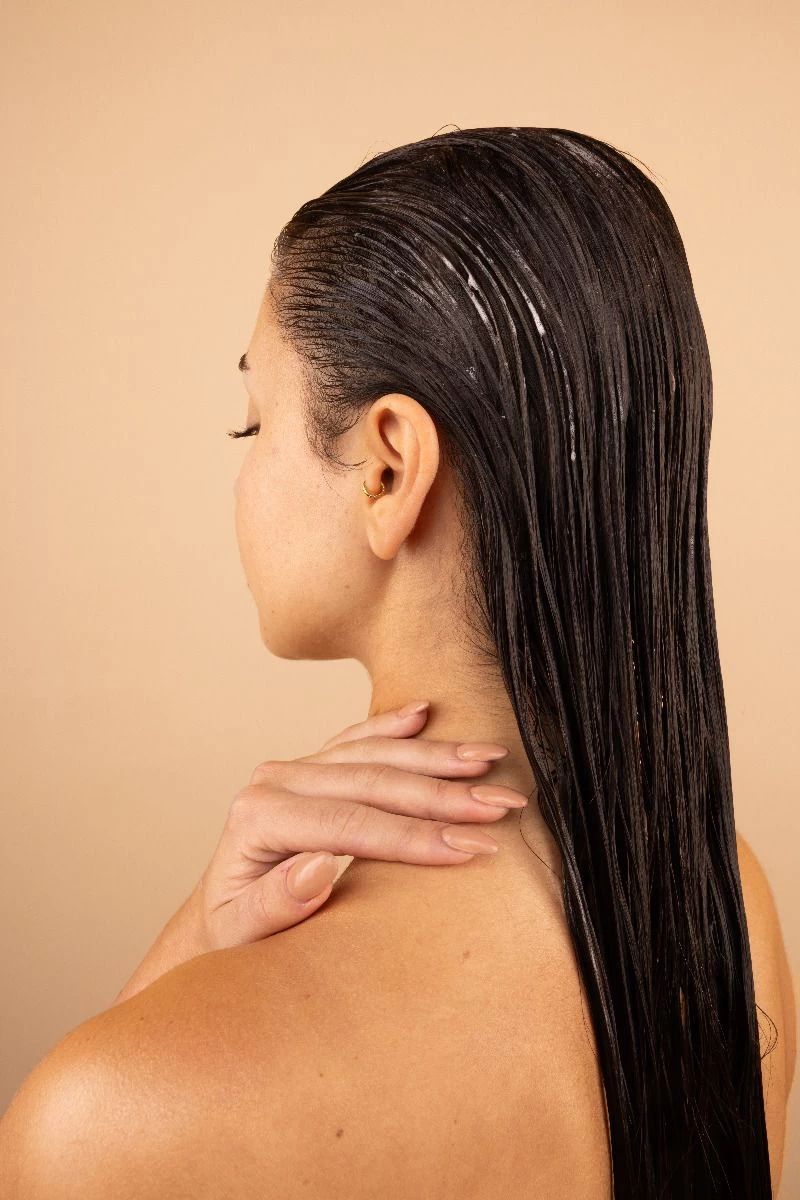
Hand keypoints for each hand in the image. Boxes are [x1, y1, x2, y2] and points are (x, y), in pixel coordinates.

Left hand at [195, 700, 528, 949]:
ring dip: (437, 756)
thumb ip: (275, 905)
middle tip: (505, 803)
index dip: (416, 835)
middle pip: (372, 780)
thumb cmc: (233, 939)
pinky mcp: (309, 768)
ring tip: (492, 759)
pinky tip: (425, 712)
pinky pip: (356, 739)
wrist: (217, 921)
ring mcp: (294, 769)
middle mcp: (274, 781)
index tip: (474, 846)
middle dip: (445, 792)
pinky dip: (392, 725)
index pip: (352, 823)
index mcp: (257, 817)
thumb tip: (319, 866)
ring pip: (374, 753)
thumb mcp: (242, 936)